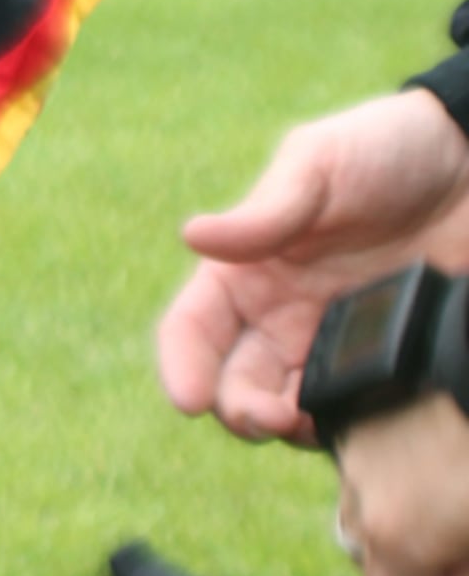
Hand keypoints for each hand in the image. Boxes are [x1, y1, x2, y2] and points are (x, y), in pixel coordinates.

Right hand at [162, 90, 468, 441]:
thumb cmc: (385, 148)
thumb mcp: (317, 164)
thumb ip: (265, 212)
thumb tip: (192, 236)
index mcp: (249, 271)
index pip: (194, 328)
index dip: (182, 365)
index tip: (191, 399)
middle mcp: (283, 316)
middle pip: (237, 381)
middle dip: (239, 410)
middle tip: (267, 417)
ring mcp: (338, 341)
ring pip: (291, 407)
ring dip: (288, 427)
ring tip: (306, 423)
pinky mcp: (392, 358)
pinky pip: (358, 407)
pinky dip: (346, 426)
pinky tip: (356, 425)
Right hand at [337, 391, 468, 575]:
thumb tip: (460, 552)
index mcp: (395, 536)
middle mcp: (360, 496)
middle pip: (372, 547)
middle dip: (415, 549)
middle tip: (462, 528)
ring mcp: (357, 450)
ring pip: (369, 498)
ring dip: (408, 503)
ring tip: (457, 483)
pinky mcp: (361, 412)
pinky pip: (375, 455)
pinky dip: (403, 462)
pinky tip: (445, 448)